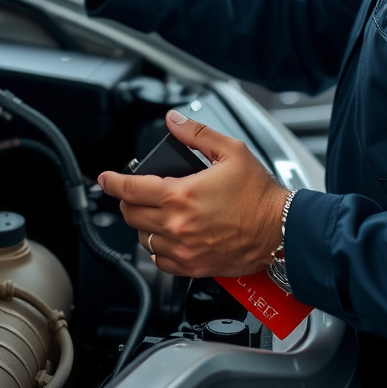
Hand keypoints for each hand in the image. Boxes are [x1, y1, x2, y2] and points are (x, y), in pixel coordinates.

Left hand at [98, 110, 288, 277]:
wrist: (281, 231)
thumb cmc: (259, 195)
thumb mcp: (231, 151)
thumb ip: (196, 134)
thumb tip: (173, 120)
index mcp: (182, 195)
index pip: (131, 189)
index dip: (113, 182)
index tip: (105, 179)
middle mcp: (178, 225)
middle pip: (131, 215)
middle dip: (128, 201)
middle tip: (137, 191)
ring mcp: (184, 249)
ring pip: (143, 238)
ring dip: (143, 223)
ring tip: (157, 211)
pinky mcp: (194, 267)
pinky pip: (160, 261)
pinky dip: (157, 248)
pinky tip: (167, 235)